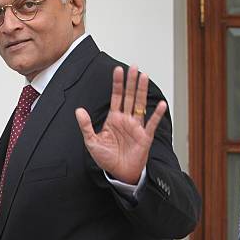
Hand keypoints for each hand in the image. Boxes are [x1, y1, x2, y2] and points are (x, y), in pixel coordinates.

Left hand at [75, 65, 166, 183]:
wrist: (118, 173)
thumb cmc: (107, 158)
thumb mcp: (92, 142)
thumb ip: (86, 126)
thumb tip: (79, 110)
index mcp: (114, 119)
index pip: (116, 97)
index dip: (117, 84)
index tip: (117, 70)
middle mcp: (126, 120)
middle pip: (129, 96)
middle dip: (131, 82)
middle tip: (133, 67)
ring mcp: (136, 127)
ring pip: (140, 105)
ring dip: (142, 91)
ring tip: (144, 77)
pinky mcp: (144, 137)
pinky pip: (151, 123)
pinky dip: (156, 115)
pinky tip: (160, 104)